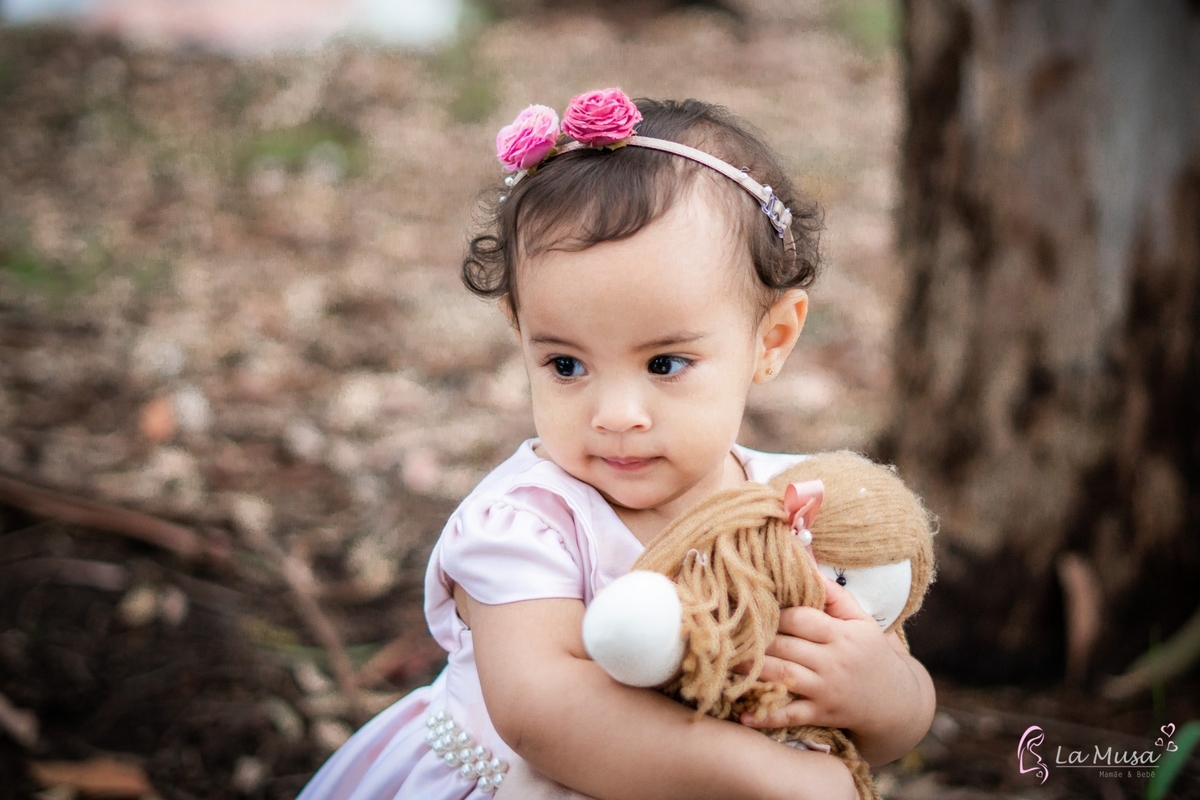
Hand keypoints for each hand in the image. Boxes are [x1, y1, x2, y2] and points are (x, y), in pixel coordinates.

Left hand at [740, 575, 918, 736]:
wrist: (896, 700)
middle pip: (785, 646)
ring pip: (783, 676)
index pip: (800, 619)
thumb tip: (806, 561)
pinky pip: (791, 715)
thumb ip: (833, 594)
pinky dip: (767, 716)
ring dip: (752, 670)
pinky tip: (744, 715)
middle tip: (727, 636)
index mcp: (842, 634)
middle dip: (755, 641)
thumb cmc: (869, 652)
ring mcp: (827, 689)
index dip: (774, 615)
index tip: (754, 611)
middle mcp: (834, 660)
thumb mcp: (860, 620)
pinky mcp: (823, 714)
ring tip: (726, 662)